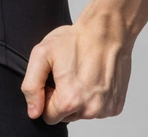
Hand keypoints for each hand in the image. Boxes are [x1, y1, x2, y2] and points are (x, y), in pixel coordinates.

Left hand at [20, 4, 133, 123]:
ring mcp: (105, 109)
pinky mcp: (116, 105)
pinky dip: (94, 97)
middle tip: (68, 74)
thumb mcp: (42, 54)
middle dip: (63, 98)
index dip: (47, 96)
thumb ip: (31, 86)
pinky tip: (94, 77)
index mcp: (69, 100)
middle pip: (66, 116)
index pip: (48, 116)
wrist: (106, 30)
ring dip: (79, 98)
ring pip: (82, 113)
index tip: (54, 79)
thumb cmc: (76, 39)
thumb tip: (33, 113)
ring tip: (82, 73)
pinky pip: (98, 109)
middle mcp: (90, 110)